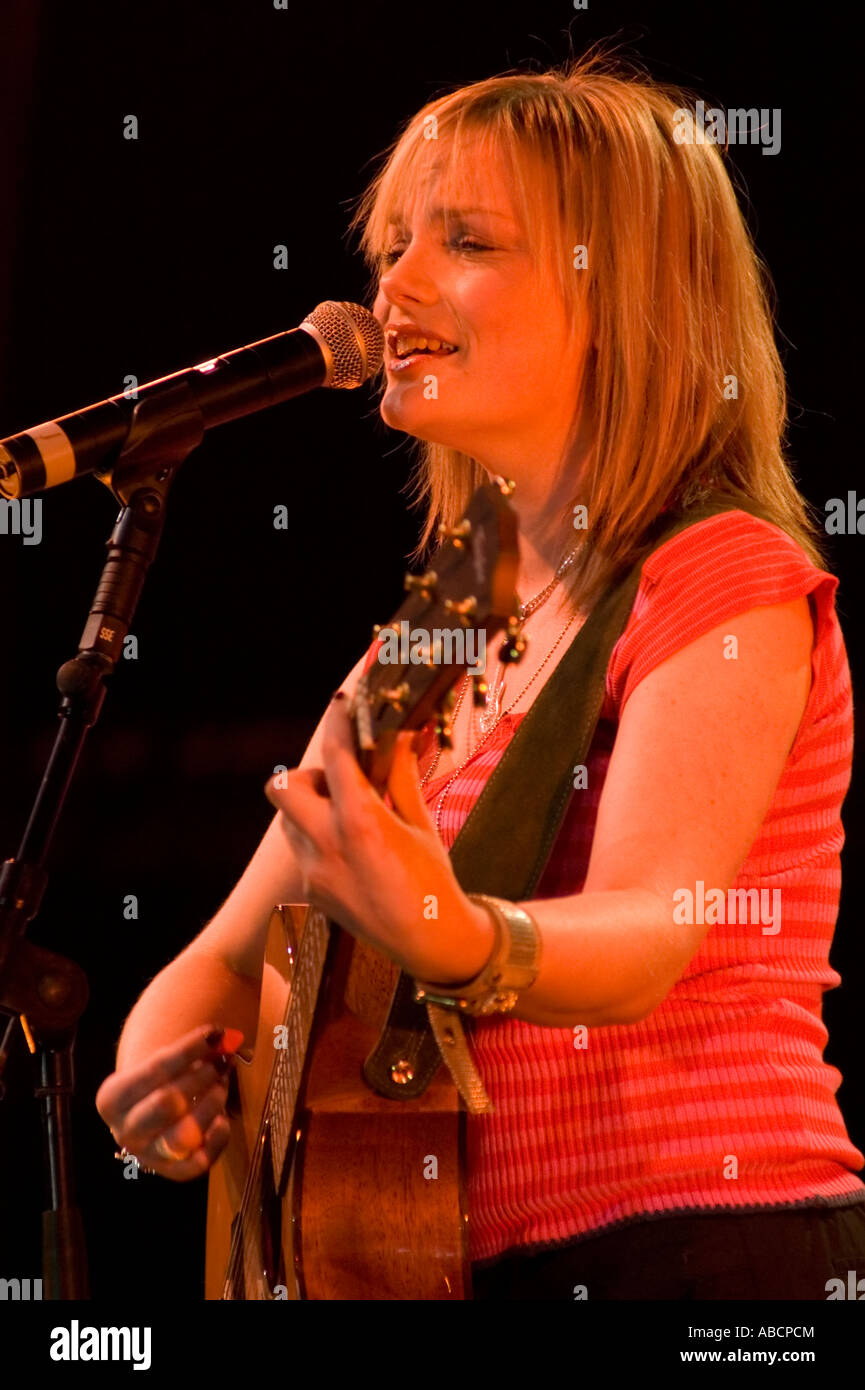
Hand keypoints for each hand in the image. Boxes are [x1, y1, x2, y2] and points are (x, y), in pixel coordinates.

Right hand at [96, 1025, 240, 1180]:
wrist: (149, 1113)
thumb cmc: (158, 1080)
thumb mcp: (164, 1061)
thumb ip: (191, 1050)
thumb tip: (225, 1038)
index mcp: (112, 1098)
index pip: (156, 1069)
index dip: (190, 1049)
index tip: (215, 1034)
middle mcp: (124, 1131)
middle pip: (167, 1103)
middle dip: (201, 1078)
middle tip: (222, 1061)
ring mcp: (147, 1156)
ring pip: (183, 1136)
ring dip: (211, 1106)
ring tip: (223, 1084)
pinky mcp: (173, 1173)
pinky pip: (199, 1162)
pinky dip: (217, 1139)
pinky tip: (223, 1118)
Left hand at [264, 695, 493, 983]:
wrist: (431, 942)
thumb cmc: (434, 880)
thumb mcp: (420, 823)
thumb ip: (400, 777)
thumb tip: (400, 734)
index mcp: (360, 822)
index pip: (335, 755)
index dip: (338, 722)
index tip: (342, 703)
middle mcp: (328, 845)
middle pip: (283, 787)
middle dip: (307, 776)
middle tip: (341, 783)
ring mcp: (314, 872)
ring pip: (288, 820)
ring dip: (310, 809)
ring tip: (351, 819)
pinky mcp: (312, 893)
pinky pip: (302, 851)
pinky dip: (321, 840)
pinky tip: (354, 853)